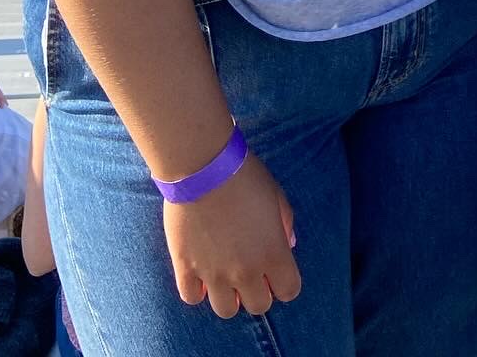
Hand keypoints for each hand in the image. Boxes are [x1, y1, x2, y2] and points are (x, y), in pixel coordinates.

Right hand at [164, 150, 300, 319]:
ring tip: (225, 274)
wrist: (203, 167)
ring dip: (229, 295)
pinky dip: (198, 290)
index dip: (284, 282)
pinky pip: (192, 298)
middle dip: (258, 291)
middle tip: (251, 271)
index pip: (290, 291)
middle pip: (259, 306)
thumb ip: (285, 224)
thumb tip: (288, 245)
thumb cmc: (245, 176)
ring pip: (227, 310)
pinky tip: (201, 272)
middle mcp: (245, 271)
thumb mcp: (276, 195)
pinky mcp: (186, 268)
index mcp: (273, 253)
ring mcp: (214, 273)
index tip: (276, 270)